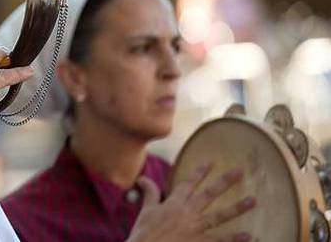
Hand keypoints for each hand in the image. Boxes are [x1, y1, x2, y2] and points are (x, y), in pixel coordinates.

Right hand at [127, 164, 255, 241]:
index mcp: (174, 203)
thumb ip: (149, 193)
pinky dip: (234, 239)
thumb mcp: (146, 210)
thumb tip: (142, 178)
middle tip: (239, 172)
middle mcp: (187, 212)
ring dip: (237, 208)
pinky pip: (220, 240)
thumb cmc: (144, 232)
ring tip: (253, 201)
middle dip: (224, 182)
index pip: (189, 183)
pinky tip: (249, 235)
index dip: (200, 172)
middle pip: (209, 194)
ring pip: (220, 216)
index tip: (211, 162)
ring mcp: (195, 228)